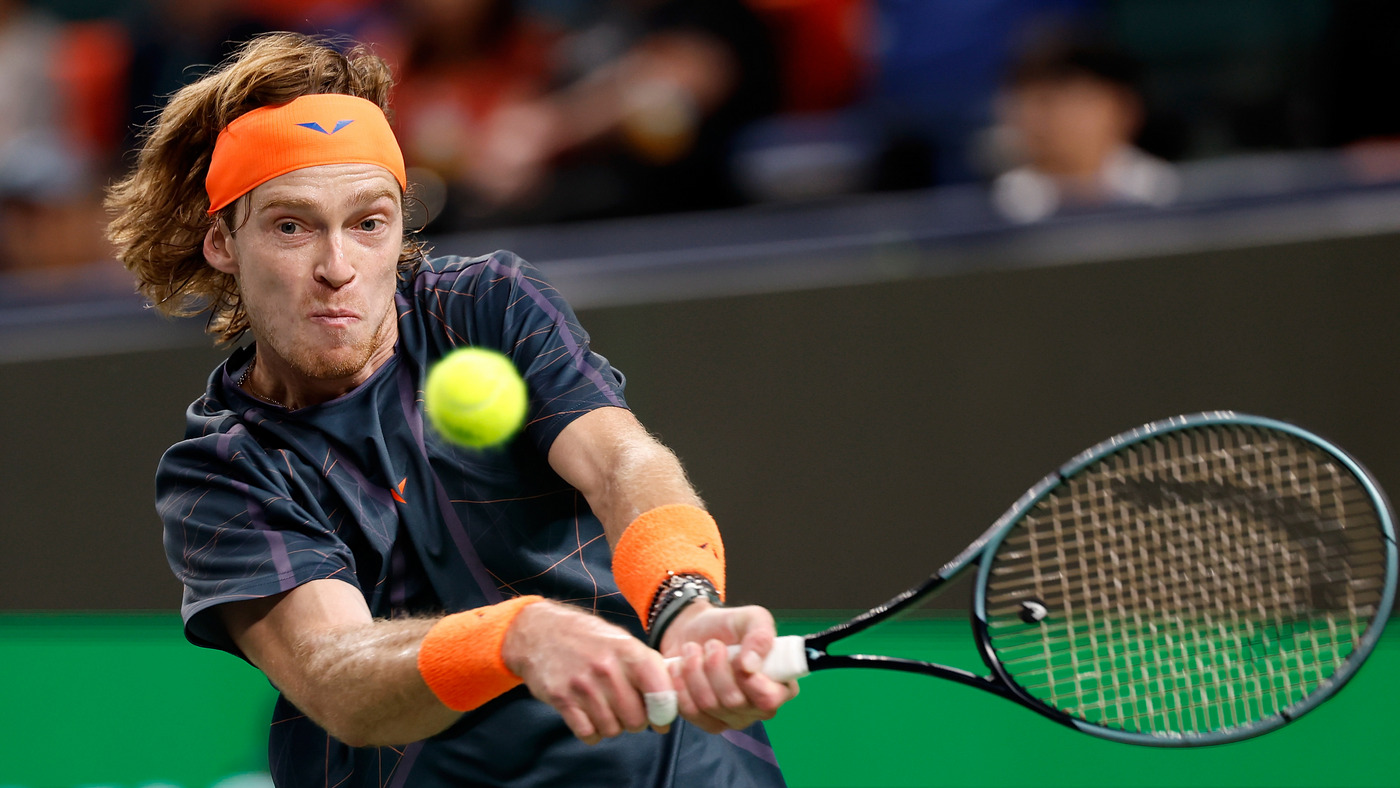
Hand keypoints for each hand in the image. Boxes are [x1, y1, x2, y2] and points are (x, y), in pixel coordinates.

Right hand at [503, 600, 673, 743]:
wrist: (540, 631)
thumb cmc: (589, 638)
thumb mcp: (622, 641)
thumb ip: (648, 667)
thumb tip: (672, 704)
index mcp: (628, 651)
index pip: (661, 692)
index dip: (665, 712)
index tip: (660, 719)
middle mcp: (607, 667)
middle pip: (636, 719)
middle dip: (635, 721)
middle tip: (626, 710)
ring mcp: (582, 684)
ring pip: (612, 729)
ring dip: (612, 726)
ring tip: (605, 709)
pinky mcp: (561, 698)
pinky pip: (588, 733)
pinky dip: (592, 732)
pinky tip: (589, 717)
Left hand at [657, 602, 799, 733]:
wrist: (694, 631)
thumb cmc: (729, 626)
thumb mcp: (751, 618)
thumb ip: (760, 636)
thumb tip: (751, 666)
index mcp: (780, 685)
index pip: (770, 700)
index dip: (752, 683)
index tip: (737, 660)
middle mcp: (759, 708)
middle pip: (734, 702)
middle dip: (715, 667)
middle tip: (711, 644)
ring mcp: (733, 719)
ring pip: (709, 705)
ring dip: (695, 671)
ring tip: (693, 650)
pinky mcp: (707, 722)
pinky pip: (691, 712)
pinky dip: (681, 685)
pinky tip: (680, 667)